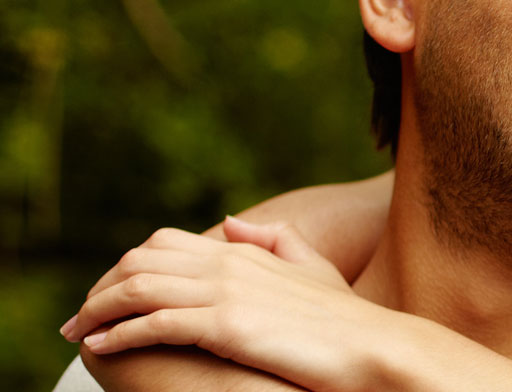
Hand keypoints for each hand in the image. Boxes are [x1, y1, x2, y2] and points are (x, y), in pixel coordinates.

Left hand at [60, 216, 410, 391]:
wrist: (374, 348)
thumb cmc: (348, 320)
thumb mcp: (315, 268)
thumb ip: (276, 240)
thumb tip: (232, 221)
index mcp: (247, 252)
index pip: (165, 244)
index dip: (126, 267)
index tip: (109, 295)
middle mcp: (231, 263)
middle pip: (141, 260)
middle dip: (101, 287)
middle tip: (82, 317)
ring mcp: (228, 292)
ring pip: (139, 287)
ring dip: (98, 309)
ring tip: (80, 332)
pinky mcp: (227, 326)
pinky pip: (155, 323)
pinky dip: (120, 333)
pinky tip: (104, 345)